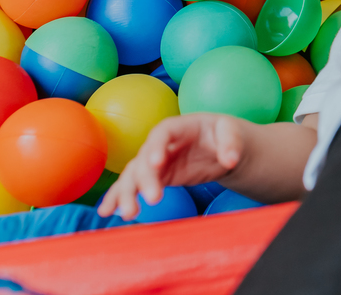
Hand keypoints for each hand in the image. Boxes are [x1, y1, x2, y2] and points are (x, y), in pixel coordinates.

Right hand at [98, 113, 248, 219]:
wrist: (223, 145)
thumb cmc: (226, 134)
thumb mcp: (233, 133)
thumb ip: (231, 144)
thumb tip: (229, 160)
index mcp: (179, 126)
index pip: (163, 132)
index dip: (156, 146)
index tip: (156, 164)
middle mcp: (161, 143)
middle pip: (145, 157)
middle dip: (145, 179)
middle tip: (153, 199)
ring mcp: (156, 161)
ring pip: (134, 174)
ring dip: (127, 193)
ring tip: (127, 214)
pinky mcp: (156, 177)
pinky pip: (134, 186)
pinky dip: (119, 196)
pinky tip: (107, 211)